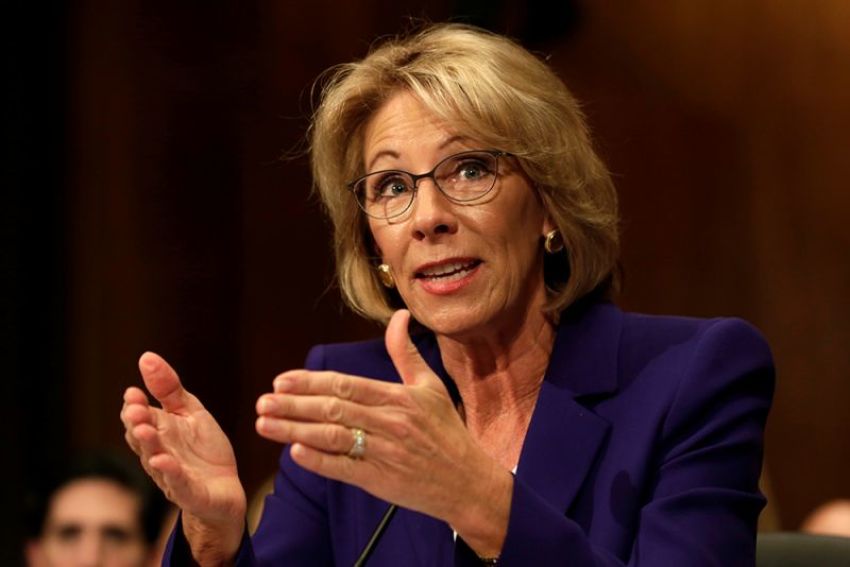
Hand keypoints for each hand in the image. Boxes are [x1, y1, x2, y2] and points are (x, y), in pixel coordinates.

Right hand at [120, 352, 246, 563]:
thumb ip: (169, 389)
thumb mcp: (191, 412)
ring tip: (145, 430)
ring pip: (155, 459)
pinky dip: (170, 473)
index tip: (133, 392)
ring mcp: (171, 474)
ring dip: (148, 445)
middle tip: (136, 410)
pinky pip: (177, 483)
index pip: (138, 417)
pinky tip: (163, 461)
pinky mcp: (189, 492)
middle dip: (137, 424)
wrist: (225, 488)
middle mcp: (158, 452)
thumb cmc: (203, 450)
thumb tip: (146, 357)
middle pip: (141, 438)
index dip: (134, 406)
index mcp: (158, 432)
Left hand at [255, 310, 511, 555]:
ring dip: (294, 431)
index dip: (311, 383)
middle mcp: (390, 423)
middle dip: (293, 405)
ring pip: (332, 438)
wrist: (467, 481)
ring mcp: (384, 453)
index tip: (281, 381)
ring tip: (265, 425)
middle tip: (262, 402)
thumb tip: (400, 316)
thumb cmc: (447, 432)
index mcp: (399, 398)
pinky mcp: (381, 481)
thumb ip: (405, 353)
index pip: (346, 386)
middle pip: (333, 410)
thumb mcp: (430, 387)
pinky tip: (294, 453)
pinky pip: (344, 469)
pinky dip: (319, 461)